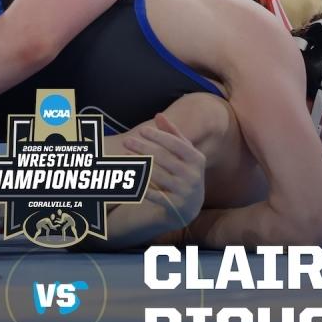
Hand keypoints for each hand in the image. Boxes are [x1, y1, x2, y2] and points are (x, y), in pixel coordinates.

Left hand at [121, 114, 206, 228]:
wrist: (190, 206)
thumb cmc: (183, 171)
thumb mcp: (183, 153)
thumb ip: (172, 134)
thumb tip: (158, 115)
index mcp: (197, 159)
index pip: (176, 144)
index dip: (159, 136)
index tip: (142, 130)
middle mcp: (193, 175)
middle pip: (164, 158)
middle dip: (144, 148)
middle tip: (127, 141)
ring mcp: (185, 192)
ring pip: (158, 176)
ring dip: (139, 165)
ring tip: (124, 156)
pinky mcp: (176, 206)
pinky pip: (155, 195)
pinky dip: (142, 187)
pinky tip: (129, 178)